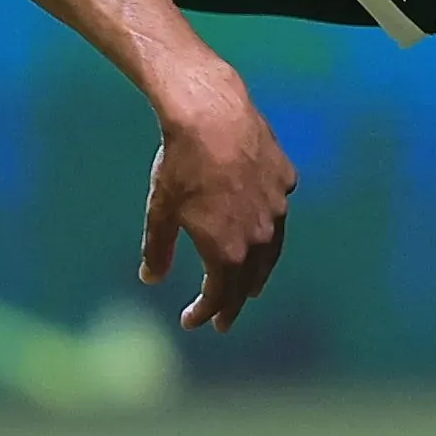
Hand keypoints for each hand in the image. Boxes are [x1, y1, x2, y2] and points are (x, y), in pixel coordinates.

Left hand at [137, 76, 294, 330]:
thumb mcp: (161, 210)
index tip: (191, 322)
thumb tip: (150, 278)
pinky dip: (269, 223)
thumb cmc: (180, 164)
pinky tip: (261, 223)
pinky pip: (279, 208)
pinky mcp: (284, 177)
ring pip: (272, 249)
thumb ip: (157, 249)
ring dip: (259, 271)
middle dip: (234, 302)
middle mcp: (259, 235)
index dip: (204, 312)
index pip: (219, 296)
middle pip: (250, 280)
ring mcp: (276, 206)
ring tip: (253, 286)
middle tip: (225, 318)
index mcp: (227, 251)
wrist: (211, 113)